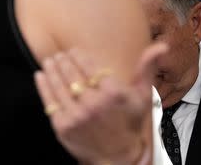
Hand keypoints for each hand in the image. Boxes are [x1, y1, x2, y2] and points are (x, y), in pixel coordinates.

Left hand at [34, 43, 167, 163]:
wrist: (117, 157)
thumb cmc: (129, 123)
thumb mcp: (143, 96)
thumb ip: (147, 69)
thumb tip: (160, 47)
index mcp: (113, 93)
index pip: (89, 65)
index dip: (78, 55)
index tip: (73, 51)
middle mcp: (94, 103)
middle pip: (72, 73)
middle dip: (63, 60)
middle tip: (59, 55)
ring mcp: (76, 115)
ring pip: (59, 84)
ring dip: (52, 69)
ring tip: (49, 61)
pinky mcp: (63, 126)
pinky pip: (49, 101)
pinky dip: (43, 85)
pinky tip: (40, 75)